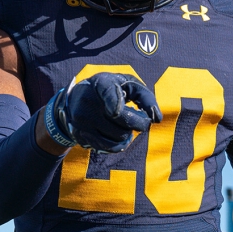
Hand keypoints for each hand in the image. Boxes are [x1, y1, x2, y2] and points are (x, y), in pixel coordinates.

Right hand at [46, 73, 161, 152]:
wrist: (76, 99)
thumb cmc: (111, 90)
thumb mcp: (127, 84)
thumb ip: (145, 96)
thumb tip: (157, 118)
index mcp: (101, 83)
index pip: (108, 93)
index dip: (113, 103)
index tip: (115, 112)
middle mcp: (88, 102)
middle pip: (123, 121)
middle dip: (137, 122)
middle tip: (139, 119)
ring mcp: (83, 120)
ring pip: (118, 137)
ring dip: (128, 133)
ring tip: (125, 125)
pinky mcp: (81, 135)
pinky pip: (108, 148)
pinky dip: (119, 144)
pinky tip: (119, 136)